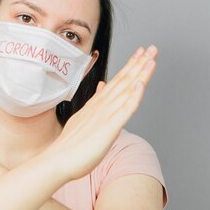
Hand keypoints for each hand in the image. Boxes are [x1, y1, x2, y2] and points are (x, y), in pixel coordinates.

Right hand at [41, 45, 157, 181]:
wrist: (56, 161)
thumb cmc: (70, 147)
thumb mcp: (83, 121)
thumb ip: (94, 105)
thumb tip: (102, 87)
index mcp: (97, 106)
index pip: (116, 82)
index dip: (130, 67)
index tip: (140, 54)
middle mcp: (102, 106)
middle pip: (124, 81)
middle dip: (139, 63)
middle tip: (152, 48)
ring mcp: (105, 115)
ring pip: (127, 90)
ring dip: (140, 73)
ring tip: (151, 58)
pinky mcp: (109, 128)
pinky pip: (125, 109)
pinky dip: (135, 96)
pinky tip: (141, 83)